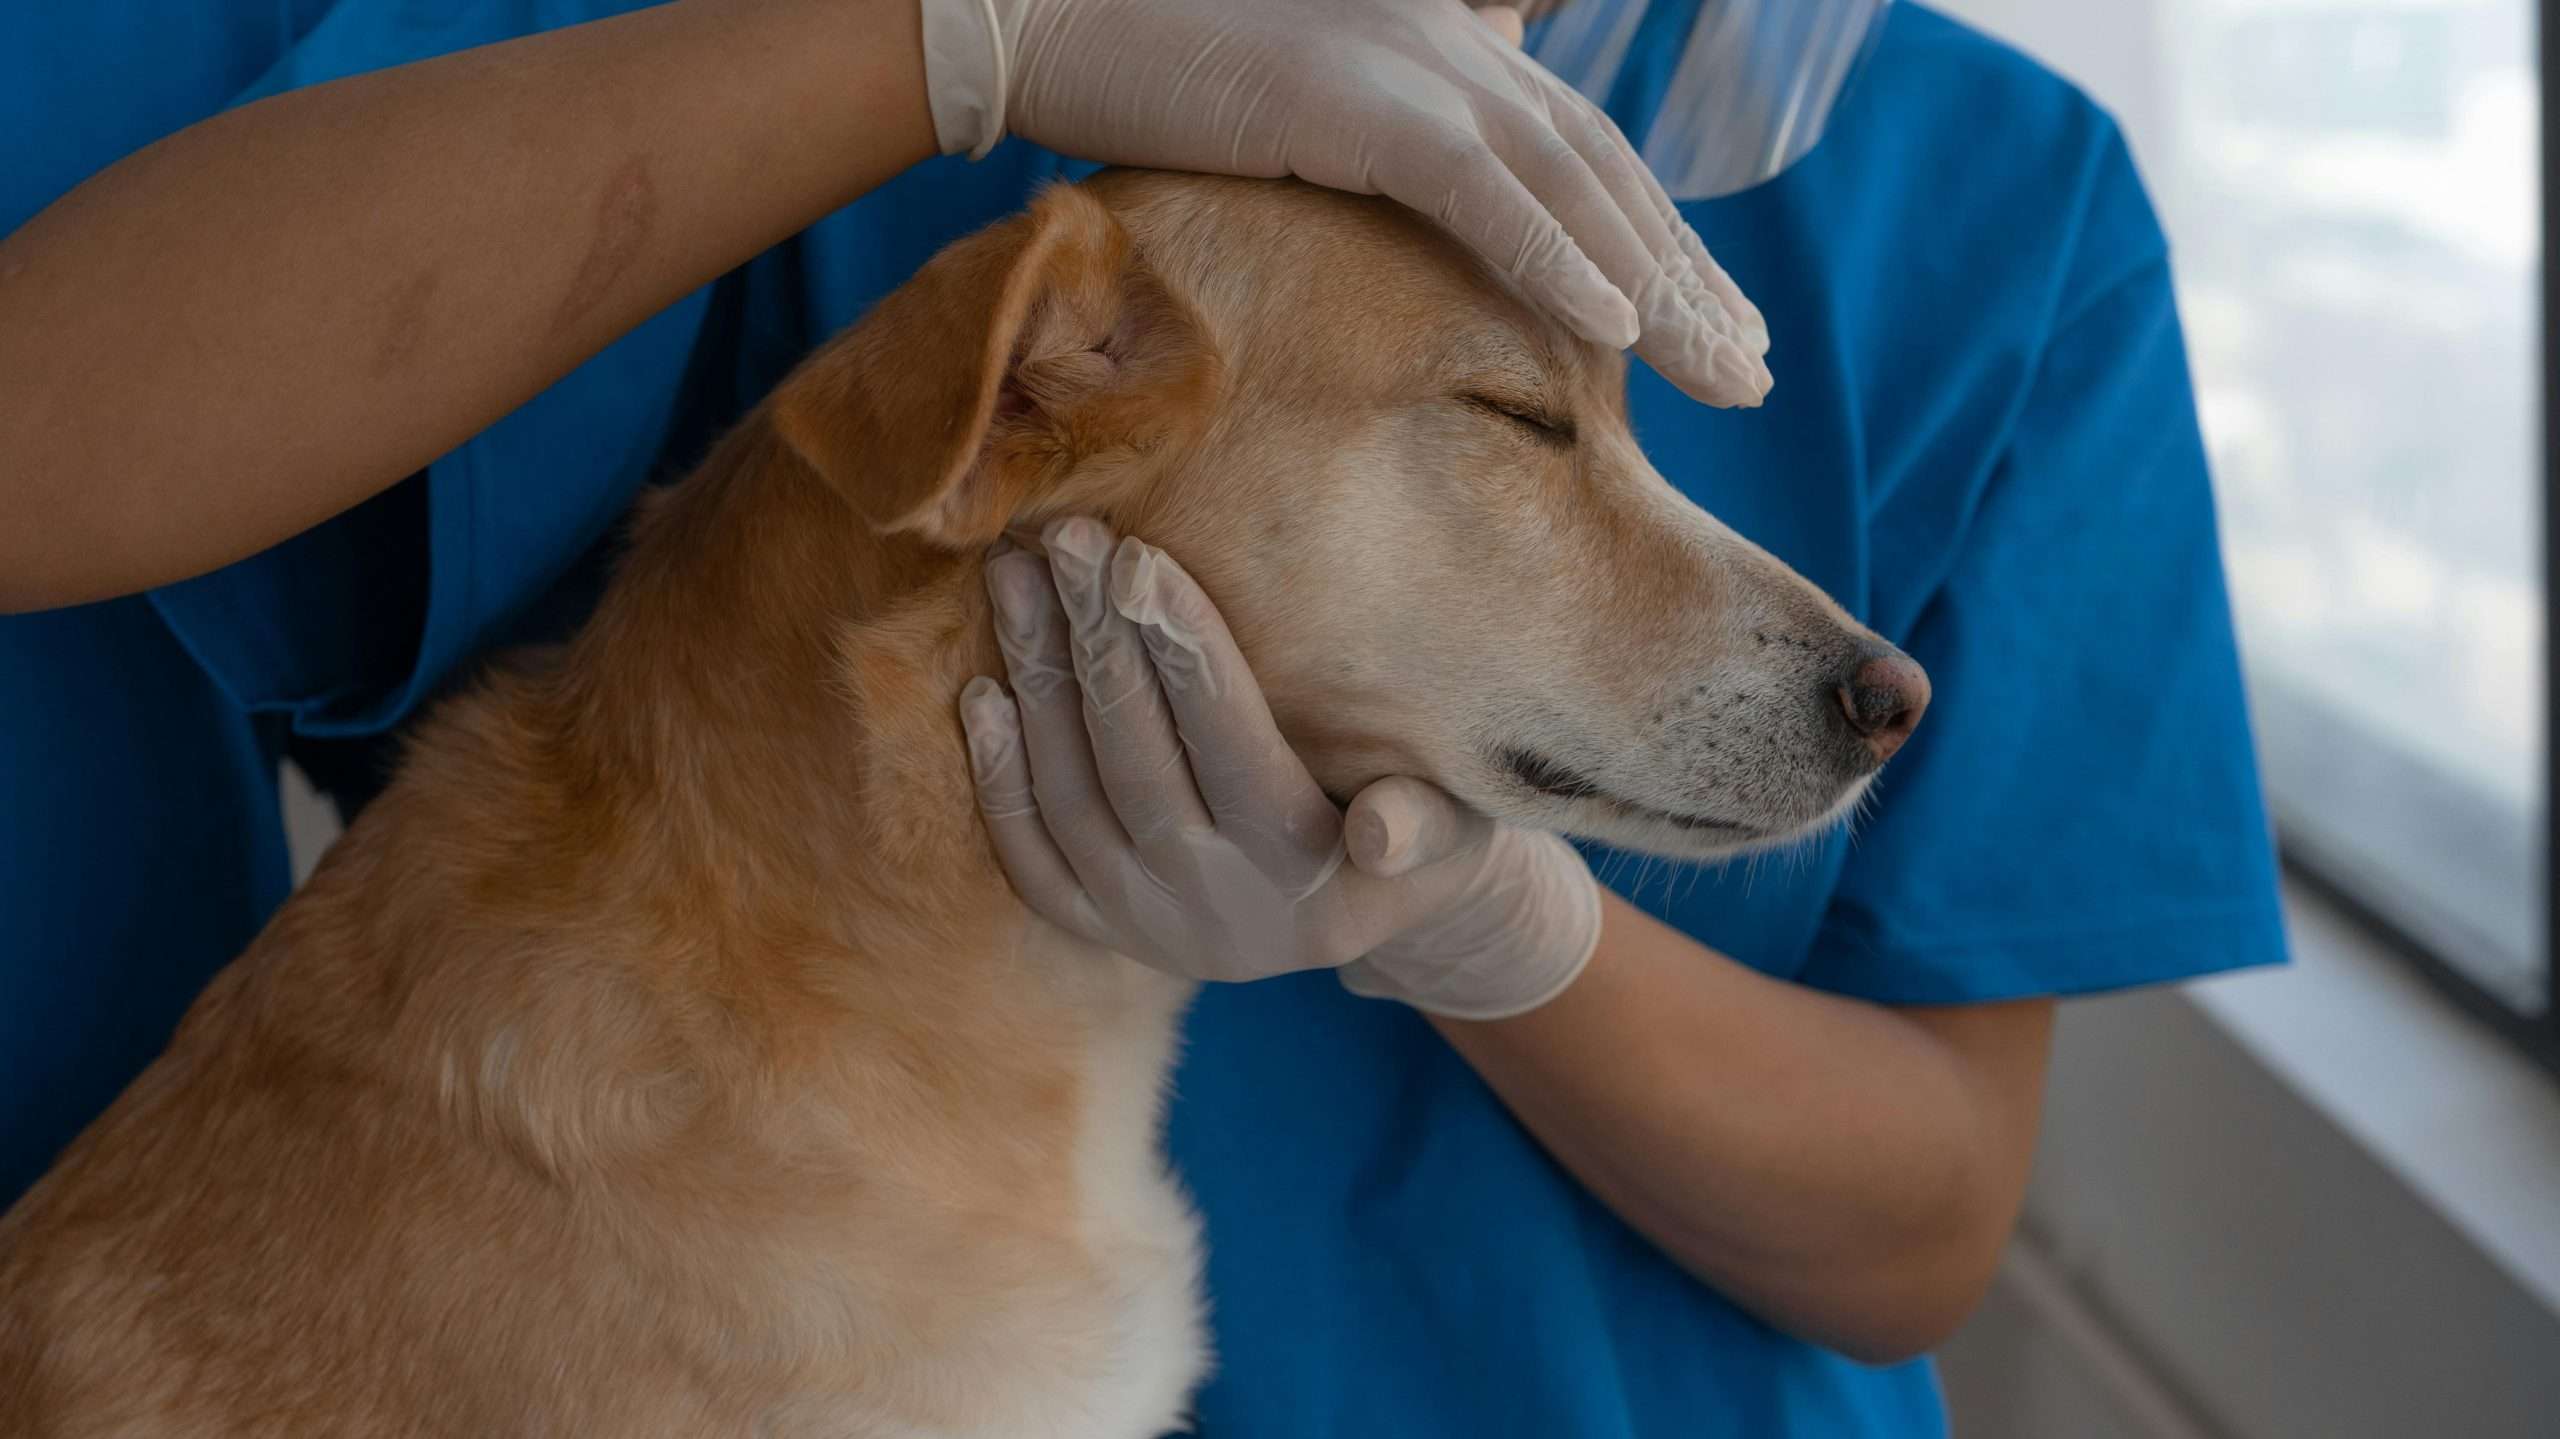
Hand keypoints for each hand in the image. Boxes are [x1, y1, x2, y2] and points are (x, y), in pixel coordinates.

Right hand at [915, 0, 1771, 407]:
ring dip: (1659, 289)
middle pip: (1605, 177)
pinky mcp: (1364, 103)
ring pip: (1573, 191)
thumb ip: (1378, 147)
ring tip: (1725, 374)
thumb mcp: (1299, 109)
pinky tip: (1622, 332)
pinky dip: (1561, 262)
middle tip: (1749, 373)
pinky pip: (1487, 197)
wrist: (1050, 12)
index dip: (1656, 242)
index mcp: (1448, 51)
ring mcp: (1416, 69)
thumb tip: (1414, 212)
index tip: (1711, 323)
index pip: (1583, 156)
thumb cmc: (1153, 70)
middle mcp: (1455, 50)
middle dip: (1689, 280)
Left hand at [959, 517, 1602, 1019]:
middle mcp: (1220, 916)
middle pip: (1140, 766)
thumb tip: (1381, 831)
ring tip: (1015, 578)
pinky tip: (983, 693)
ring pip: (1073, 801)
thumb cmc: (1427, 835)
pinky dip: (1002, 779)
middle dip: (1099, 643)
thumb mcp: (1459, 833)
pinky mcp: (1104, 935)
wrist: (1370, 915)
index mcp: (1310, 882)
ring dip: (1039, 684)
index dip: (1185, 656)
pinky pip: (1033, 859)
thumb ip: (1425, 823)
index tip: (1140, 559)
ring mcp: (1151, 931)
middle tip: (1064, 540)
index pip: (1236, 752)